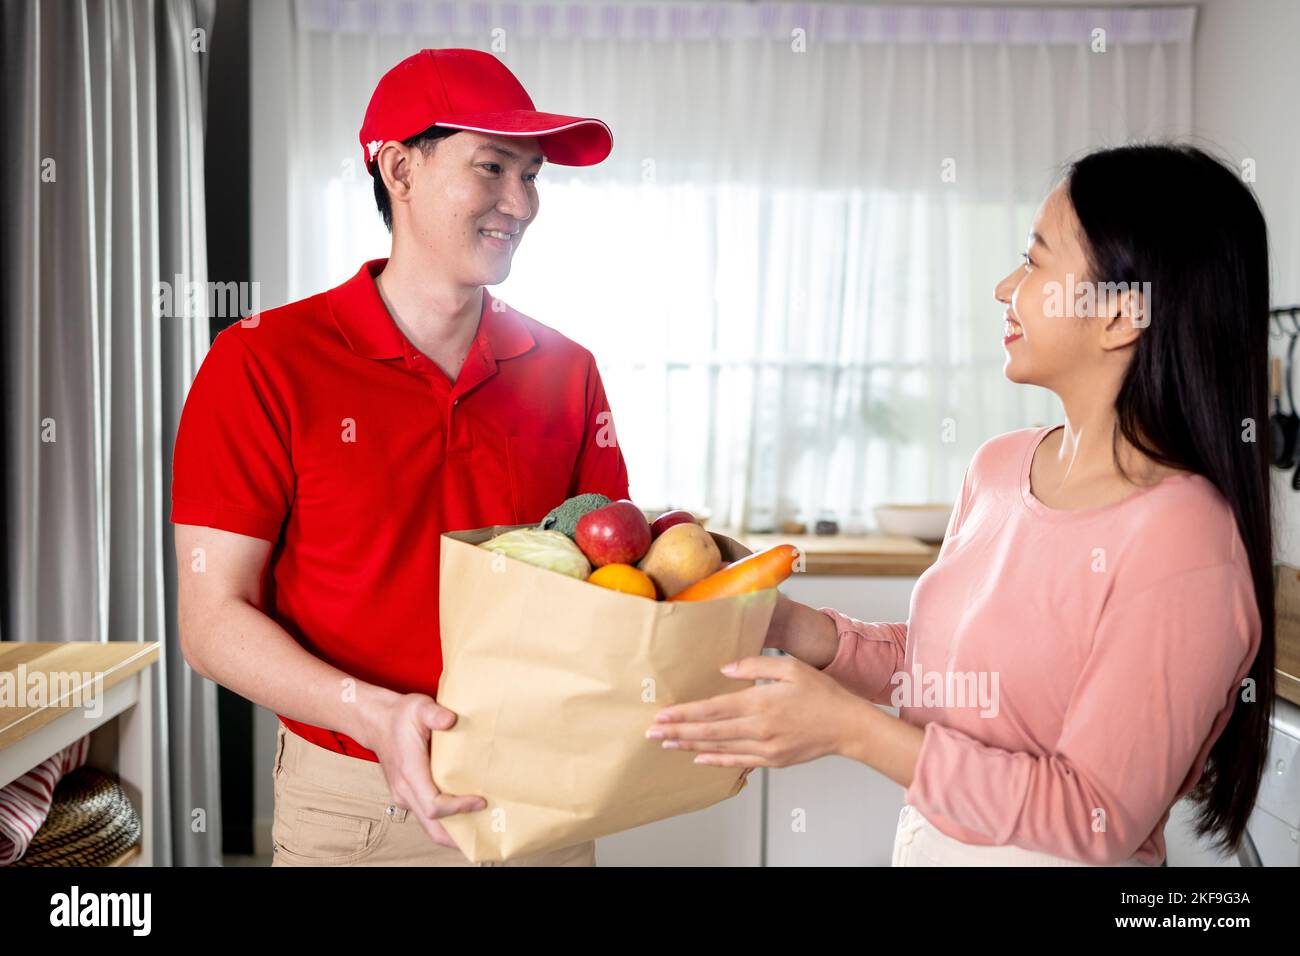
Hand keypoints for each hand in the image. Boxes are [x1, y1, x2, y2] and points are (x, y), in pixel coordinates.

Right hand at [359, 692, 485, 850]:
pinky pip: (427, 815)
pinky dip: (444, 820)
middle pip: (432, 826)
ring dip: (452, 831)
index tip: (480, 800)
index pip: (434, 805)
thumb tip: (450, 720)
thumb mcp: (418, 707)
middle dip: (456, 836)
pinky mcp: (408, 794)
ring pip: (429, 824)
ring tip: (478, 828)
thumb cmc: (400, 716)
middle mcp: (405, 790)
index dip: (458, 808)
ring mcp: (404, 795)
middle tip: (484, 834)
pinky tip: (463, 814)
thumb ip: (434, 713)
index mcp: (410, 773)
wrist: (376, 721)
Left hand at [645, 655, 864, 768]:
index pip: (712, 708)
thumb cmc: (822, 693)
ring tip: (667, 744)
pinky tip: (699, 758)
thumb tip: (725, 670)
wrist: (848, 726)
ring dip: (690, 746)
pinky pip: (738, 762)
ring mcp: (765, 748)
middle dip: (678, 731)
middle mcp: (759, 728)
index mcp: (760, 703)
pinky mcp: (773, 761)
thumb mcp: (790, 667)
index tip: (662, 715)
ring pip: (719, 748)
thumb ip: (754, 666)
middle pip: (709, 730)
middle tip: (652, 733)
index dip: (684, 713)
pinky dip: (716, 760)